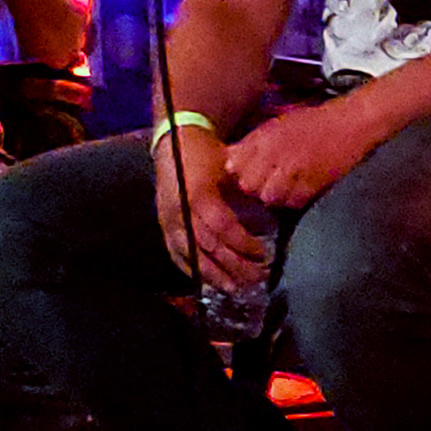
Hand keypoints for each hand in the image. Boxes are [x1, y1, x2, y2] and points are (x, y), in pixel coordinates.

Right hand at [152, 127, 268, 290]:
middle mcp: (180, 210)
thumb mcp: (231, 166)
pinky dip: (192, 271)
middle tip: (256, 278)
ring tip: (235, 288)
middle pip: (207, 246)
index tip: (262, 254)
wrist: (175, 142)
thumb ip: (246, 194)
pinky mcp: (163, 226)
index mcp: (198, 192)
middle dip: (233, 266)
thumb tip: (266, 223)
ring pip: (191, 255)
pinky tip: (208, 283)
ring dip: (214, 275)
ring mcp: (168, 220)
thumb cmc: (210, 154)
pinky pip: (175, 254)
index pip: (221, 226)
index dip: (242, 243)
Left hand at [226, 98, 383, 207]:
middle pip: (250, 185)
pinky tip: (301, 188)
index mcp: (265, 137)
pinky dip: (294, 200)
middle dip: (255, 187)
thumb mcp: (277, 124)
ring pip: (269, 197)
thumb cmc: (315, 122)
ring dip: (274, 195)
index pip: (235, 166)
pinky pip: (293, 202)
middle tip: (268, 181)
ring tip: (285, 186)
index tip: (246, 173)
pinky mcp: (313, 183)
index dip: (239, 172)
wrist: (351, 123)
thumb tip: (229, 160)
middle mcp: (276, 153)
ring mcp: (295, 170)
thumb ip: (252, 143)